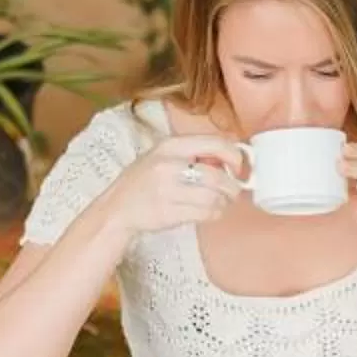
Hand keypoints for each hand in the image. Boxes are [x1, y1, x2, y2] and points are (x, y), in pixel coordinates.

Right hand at [107, 131, 246, 239]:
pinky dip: (215, 214)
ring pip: (213, 196)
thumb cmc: (144, 182)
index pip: (214, 143)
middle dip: (232, 186)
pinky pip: (205, 214)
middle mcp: (167, 165)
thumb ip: (193, 154)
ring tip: (221, 203)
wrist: (117, 209)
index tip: (239, 166)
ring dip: (224, 202)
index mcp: (169, 146)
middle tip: (233, 191)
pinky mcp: (168, 213)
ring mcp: (166, 191)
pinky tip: (212, 212)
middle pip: (216, 175)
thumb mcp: (162, 157)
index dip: (234, 155)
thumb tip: (229, 159)